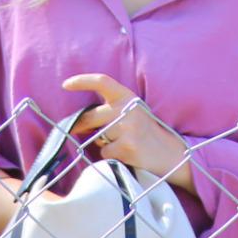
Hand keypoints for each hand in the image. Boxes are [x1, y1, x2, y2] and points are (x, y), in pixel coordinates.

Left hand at [61, 74, 192, 188]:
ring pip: (97, 138)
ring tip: (122, 145)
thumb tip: (81, 120)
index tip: (66, 85)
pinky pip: (105, 153)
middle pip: (91, 116)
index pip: (102, 82)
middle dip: (79, 125)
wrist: (171, 154)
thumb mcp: (133, 112)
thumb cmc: (147, 133)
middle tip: (74, 130)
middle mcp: (127, 110)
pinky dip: (111, 156)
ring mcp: (127, 129)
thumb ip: (112, 110)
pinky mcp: (126, 147)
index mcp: (128, 97)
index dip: (82, 81)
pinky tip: (126, 155)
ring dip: (104, 143)